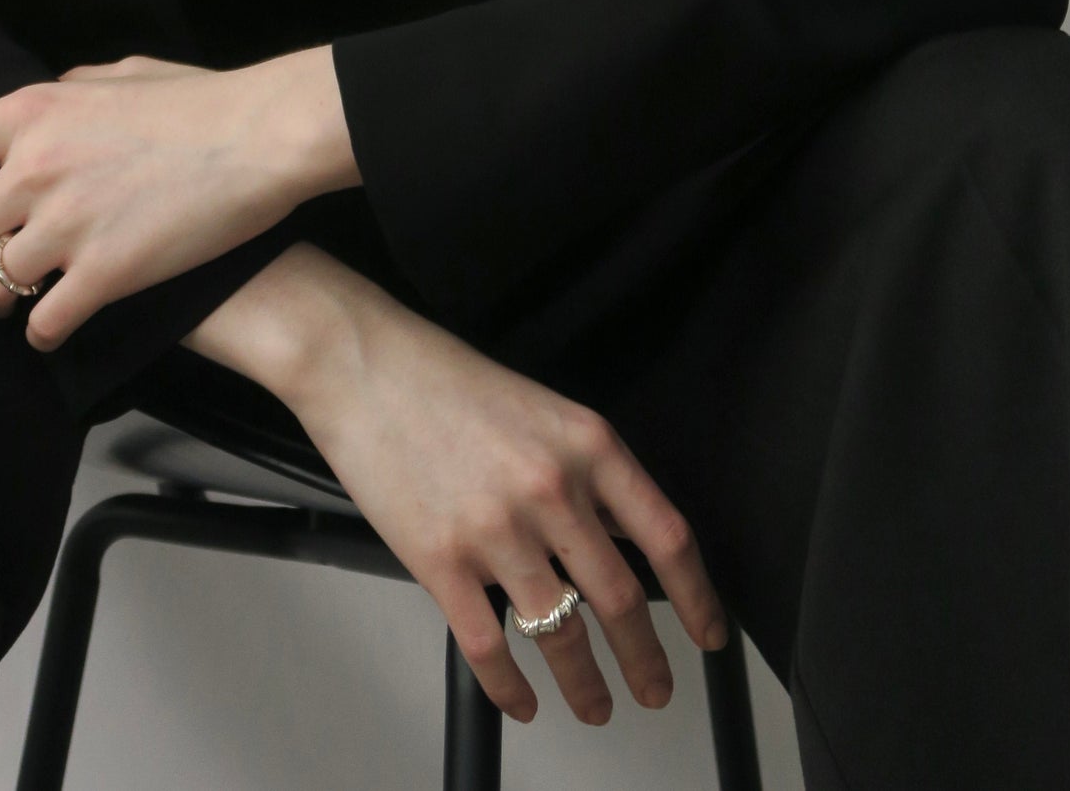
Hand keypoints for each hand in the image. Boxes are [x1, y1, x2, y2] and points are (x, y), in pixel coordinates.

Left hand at [0, 53, 303, 349]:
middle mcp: (34, 171)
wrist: (258, 136)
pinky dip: (41, 332)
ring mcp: (66, 227)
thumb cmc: (198, 100)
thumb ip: (69, 90)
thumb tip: (48, 99)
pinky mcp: (104, 276)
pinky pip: (43, 323)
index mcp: (32, 114)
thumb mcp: (120, 73)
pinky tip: (53, 328)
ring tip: (12, 301)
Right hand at [282, 280, 729, 728]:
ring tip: (596, 705)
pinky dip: (513, 688)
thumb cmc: (443, 379)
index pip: (667, 538)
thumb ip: (586, 471)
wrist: (362, 364)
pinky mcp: (441, 562)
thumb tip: (627, 535)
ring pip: (563, 635)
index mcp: (586, 445)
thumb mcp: (542, 409)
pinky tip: (524, 700)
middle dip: (646, 661)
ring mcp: (496, 531)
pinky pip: (491, 648)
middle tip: (655, 689)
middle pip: (622, 600)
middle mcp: (550, 490)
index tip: (708, 634)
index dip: (698, 598)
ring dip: (588, 686)